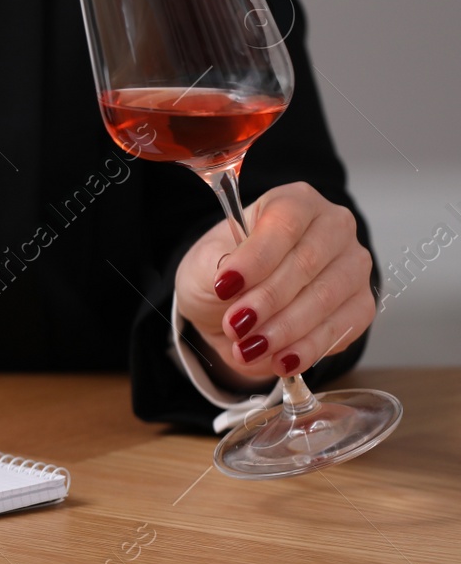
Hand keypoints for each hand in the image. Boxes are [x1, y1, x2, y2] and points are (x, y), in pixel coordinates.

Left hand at [175, 182, 373, 386]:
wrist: (232, 305)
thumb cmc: (222, 272)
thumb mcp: (204, 263)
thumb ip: (216, 266)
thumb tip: (233, 280)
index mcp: (293, 202)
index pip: (284, 223)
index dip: (256, 257)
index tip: (224, 286)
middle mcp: (333, 227)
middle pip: (307, 263)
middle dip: (267, 300)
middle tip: (235, 326)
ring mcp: (352, 266)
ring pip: (326, 298)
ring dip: (285, 329)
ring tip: (249, 349)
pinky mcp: (360, 306)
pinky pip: (342, 329)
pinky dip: (307, 349)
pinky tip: (280, 361)